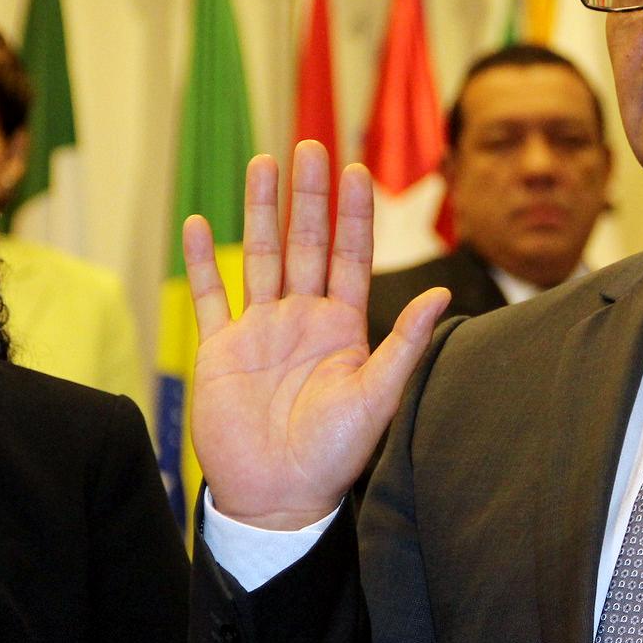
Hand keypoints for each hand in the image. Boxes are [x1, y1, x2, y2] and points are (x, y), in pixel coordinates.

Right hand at [184, 142, 448, 529]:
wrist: (277, 497)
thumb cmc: (334, 455)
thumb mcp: (377, 397)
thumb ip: (403, 344)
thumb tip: (442, 297)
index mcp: (342, 326)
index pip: (349, 256)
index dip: (353, 214)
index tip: (357, 171)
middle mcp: (302, 319)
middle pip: (305, 243)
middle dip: (309, 195)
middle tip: (311, 145)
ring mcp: (260, 331)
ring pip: (260, 256)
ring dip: (262, 211)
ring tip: (264, 163)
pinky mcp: (221, 350)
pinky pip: (209, 297)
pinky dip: (201, 262)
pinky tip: (199, 223)